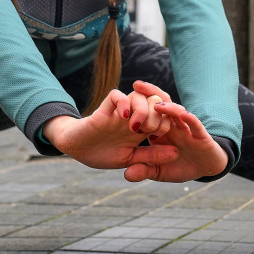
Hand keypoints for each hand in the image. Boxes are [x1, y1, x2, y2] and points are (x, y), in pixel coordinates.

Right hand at [43, 88, 176, 170]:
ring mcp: (119, 111)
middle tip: (149, 130)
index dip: (166, 121)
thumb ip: (151, 156)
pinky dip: (122, 103)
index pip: (162, 115)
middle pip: (154, 101)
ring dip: (141, 109)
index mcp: (142, 128)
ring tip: (135, 127)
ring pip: (137, 96)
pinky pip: (116, 95)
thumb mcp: (130, 158)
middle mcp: (133, 116)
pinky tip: (124, 118)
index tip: (160, 135)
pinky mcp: (104, 109)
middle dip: (157, 114)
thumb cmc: (103, 154)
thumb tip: (176, 153)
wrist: (77, 151)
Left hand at [122, 102, 228, 182]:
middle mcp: (173, 126)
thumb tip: (127, 175)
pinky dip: (189, 119)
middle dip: (150, 94)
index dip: (137, 107)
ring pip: (177, 112)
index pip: (148, 115)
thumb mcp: (160, 171)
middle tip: (136, 85)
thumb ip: (144, 171)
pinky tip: (183, 114)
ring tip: (156, 104)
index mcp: (160, 132)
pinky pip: (195, 124)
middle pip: (161, 106)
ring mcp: (186, 129)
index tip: (122, 100)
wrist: (206, 169)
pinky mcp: (200, 135)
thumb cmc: (181, 167)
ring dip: (168, 107)